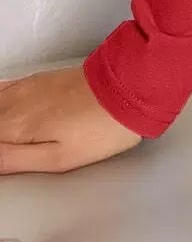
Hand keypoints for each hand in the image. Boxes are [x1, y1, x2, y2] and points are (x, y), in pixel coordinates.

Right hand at [0, 64, 144, 173]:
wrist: (129, 86)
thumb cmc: (99, 128)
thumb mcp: (57, 157)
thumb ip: (12, 160)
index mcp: (14, 125)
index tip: (5, 159)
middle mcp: (13, 103)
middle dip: (0, 139)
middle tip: (10, 151)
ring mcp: (24, 88)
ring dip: (0, 125)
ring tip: (11, 141)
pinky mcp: (36, 80)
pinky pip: (2, 90)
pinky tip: (6, 116)